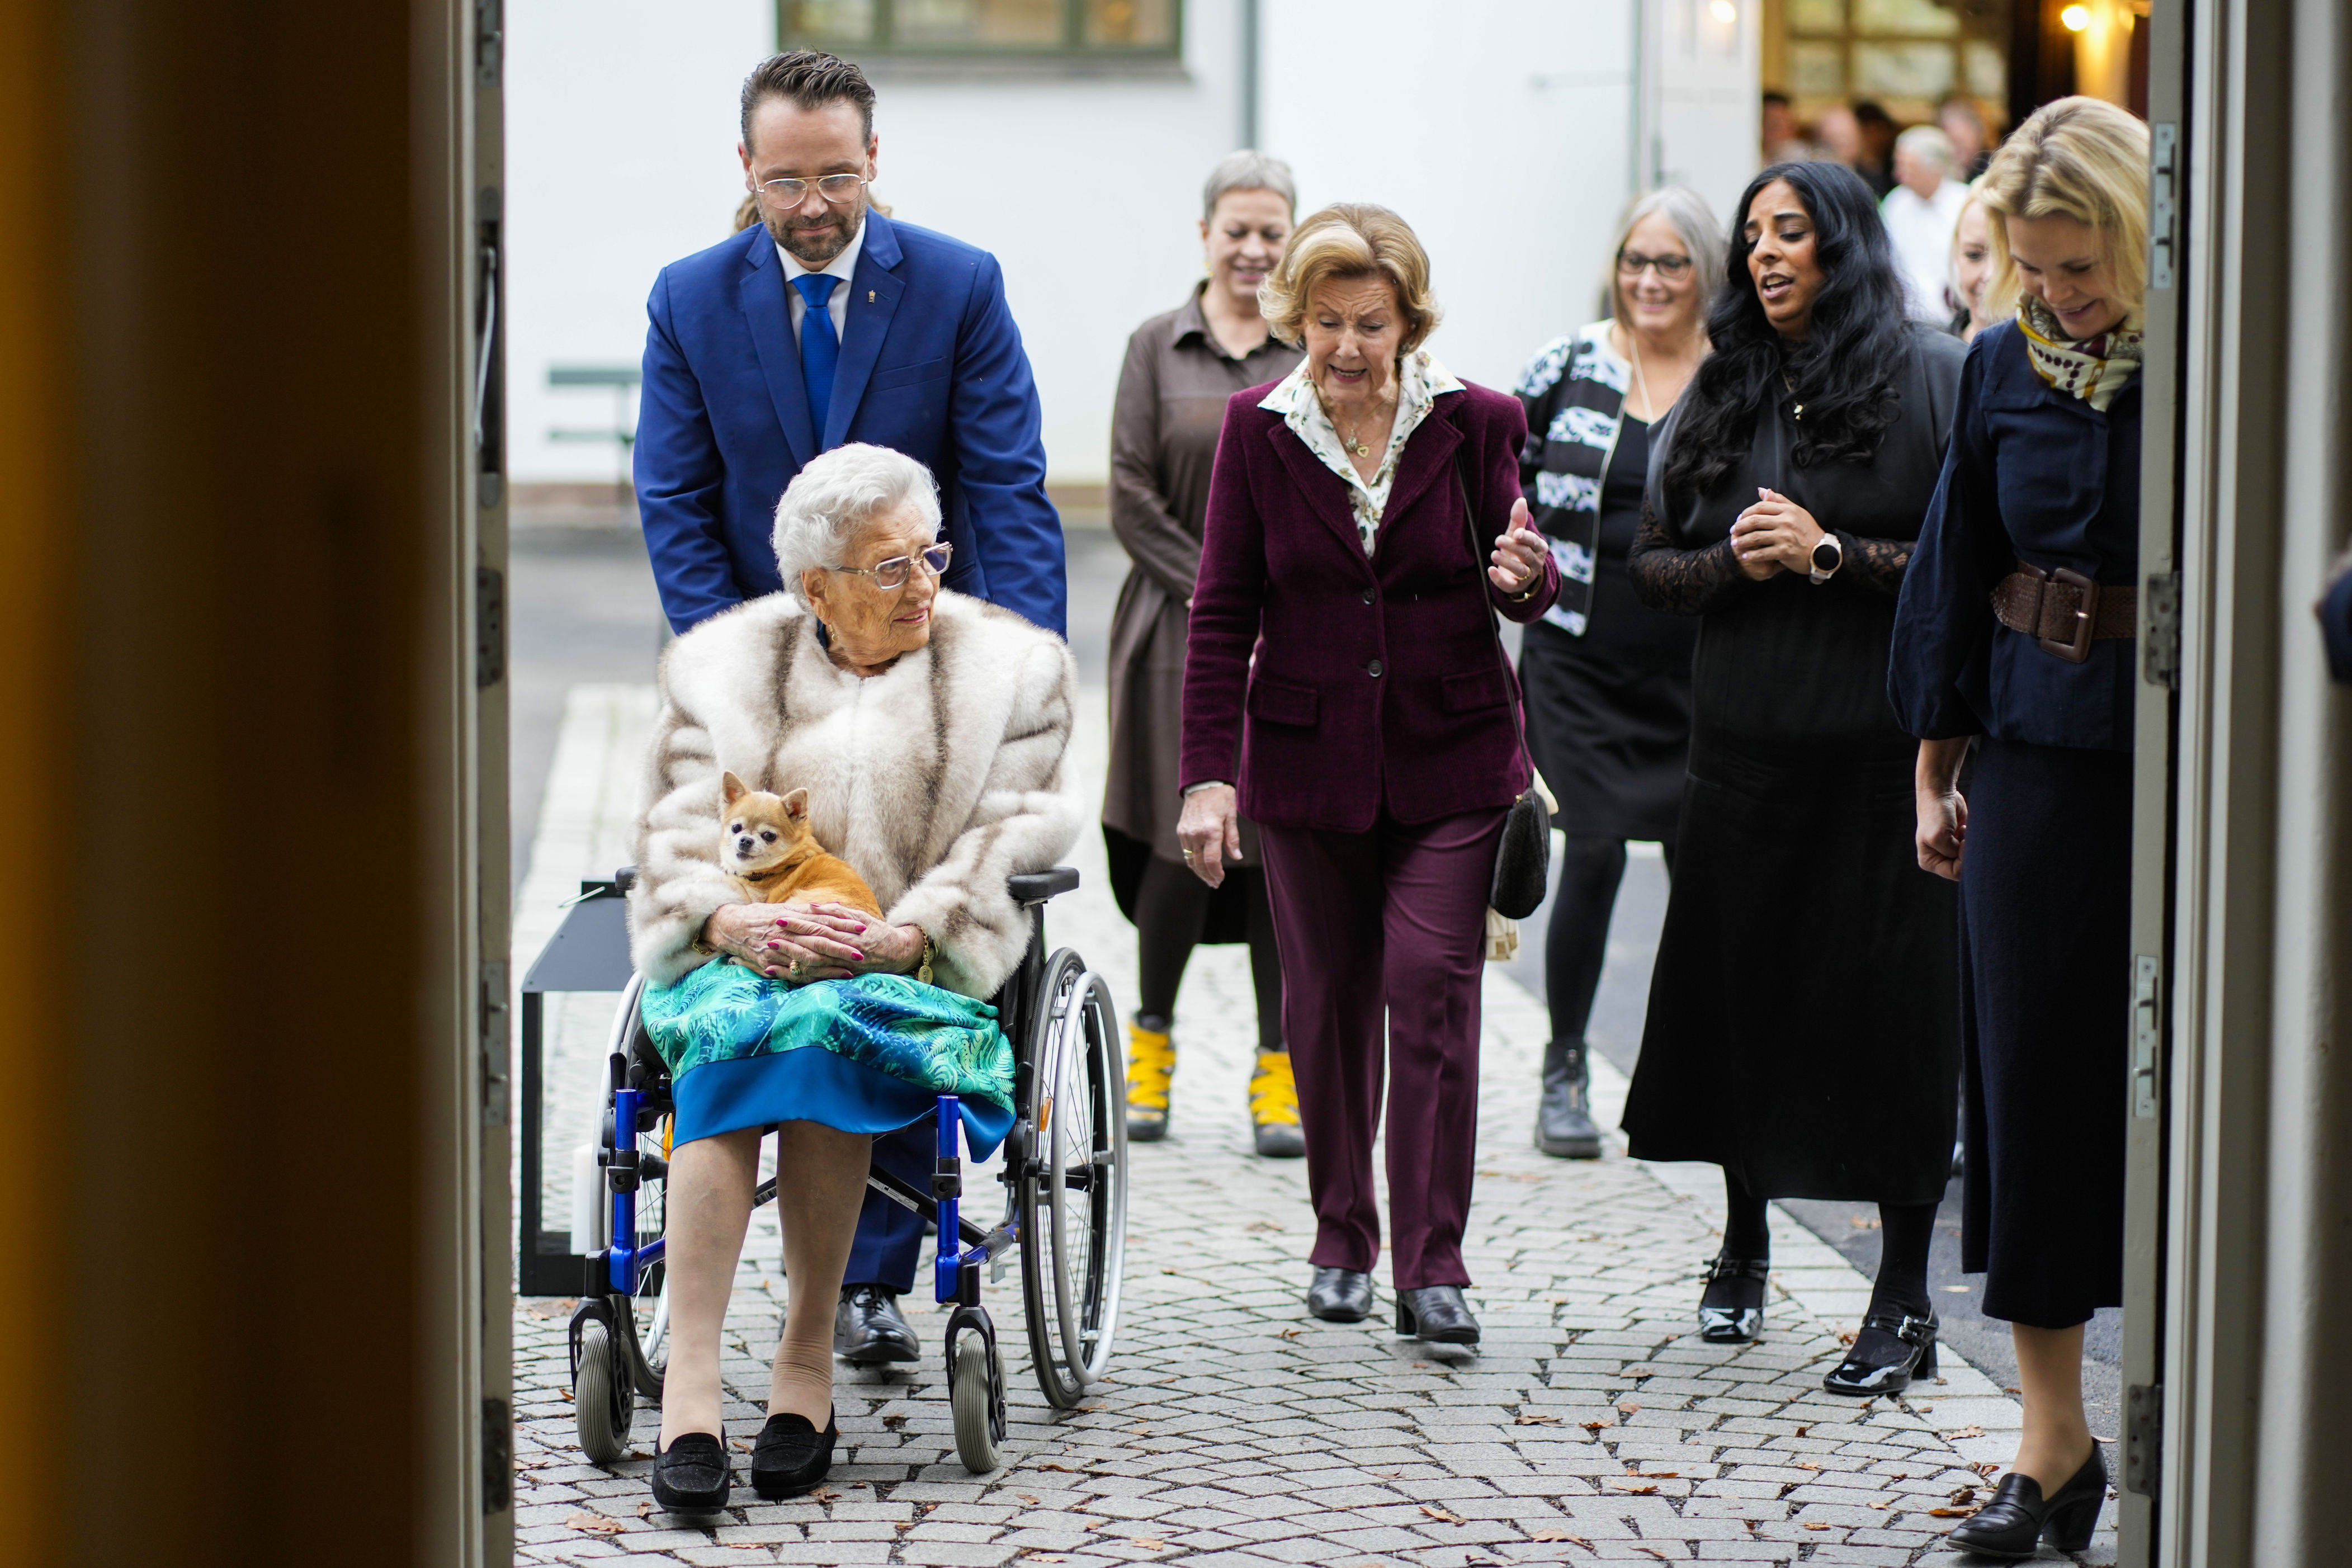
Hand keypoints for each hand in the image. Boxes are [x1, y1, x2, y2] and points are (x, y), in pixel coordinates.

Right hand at [702, 899, 879, 981]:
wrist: (730, 926)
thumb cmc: (761, 916)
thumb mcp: (785, 908)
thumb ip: (812, 911)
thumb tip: (839, 907)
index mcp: (792, 917)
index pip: (823, 921)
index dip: (843, 925)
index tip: (862, 928)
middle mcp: (786, 933)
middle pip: (819, 941)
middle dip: (841, 948)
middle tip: (862, 953)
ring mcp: (778, 950)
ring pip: (808, 959)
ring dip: (830, 966)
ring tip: (851, 970)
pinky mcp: (769, 964)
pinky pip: (793, 973)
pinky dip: (811, 977)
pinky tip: (826, 980)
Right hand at [1175, 784, 1242, 888]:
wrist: (1202, 783)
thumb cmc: (1221, 797)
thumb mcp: (1231, 815)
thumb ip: (1232, 838)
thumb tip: (1237, 857)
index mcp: (1211, 831)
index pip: (1212, 861)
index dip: (1216, 873)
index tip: (1221, 879)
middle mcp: (1196, 834)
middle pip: (1200, 864)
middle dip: (1208, 876)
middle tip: (1215, 884)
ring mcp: (1186, 833)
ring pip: (1190, 860)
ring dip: (1199, 871)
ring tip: (1208, 879)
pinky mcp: (1181, 830)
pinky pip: (1185, 851)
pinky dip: (1192, 861)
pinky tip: (1199, 866)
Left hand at [1489, 498, 1545, 594]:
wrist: (1518, 575)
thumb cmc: (1518, 550)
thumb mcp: (1517, 535)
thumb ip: (1518, 520)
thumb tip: (1521, 499)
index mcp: (1538, 548)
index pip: (1534, 542)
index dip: (1526, 538)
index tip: (1515, 533)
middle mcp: (1535, 563)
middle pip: (1526, 555)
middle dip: (1512, 547)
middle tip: (1497, 540)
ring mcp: (1527, 577)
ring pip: (1519, 570)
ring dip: (1507, 562)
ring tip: (1493, 554)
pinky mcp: (1515, 587)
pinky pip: (1509, 585)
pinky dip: (1499, 579)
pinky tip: (1490, 571)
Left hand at [1730, 488, 1824, 580]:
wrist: (1823, 552)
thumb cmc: (1808, 531)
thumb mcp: (1797, 512)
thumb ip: (1779, 500)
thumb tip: (1762, 490)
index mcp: (1788, 510)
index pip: (1760, 507)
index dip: (1746, 513)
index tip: (1738, 519)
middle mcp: (1786, 521)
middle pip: (1755, 521)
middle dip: (1740, 526)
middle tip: (1732, 531)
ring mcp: (1785, 536)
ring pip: (1756, 537)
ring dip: (1742, 541)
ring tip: (1735, 544)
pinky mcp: (1785, 551)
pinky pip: (1762, 553)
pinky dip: (1752, 555)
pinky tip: (1746, 556)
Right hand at [1916, 786, 1966, 880]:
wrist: (1941, 794)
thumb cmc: (1935, 814)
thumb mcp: (1938, 837)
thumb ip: (1952, 852)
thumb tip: (1970, 856)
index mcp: (1930, 861)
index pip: (1955, 872)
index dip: (1963, 860)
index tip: (1962, 842)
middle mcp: (1941, 859)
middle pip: (1964, 867)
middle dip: (1968, 853)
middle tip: (1964, 838)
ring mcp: (1951, 851)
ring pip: (1970, 858)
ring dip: (1971, 845)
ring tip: (1963, 832)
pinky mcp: (1960, 842)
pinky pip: (1974, 849)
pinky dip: (1973, 840)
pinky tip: (1966, 829)